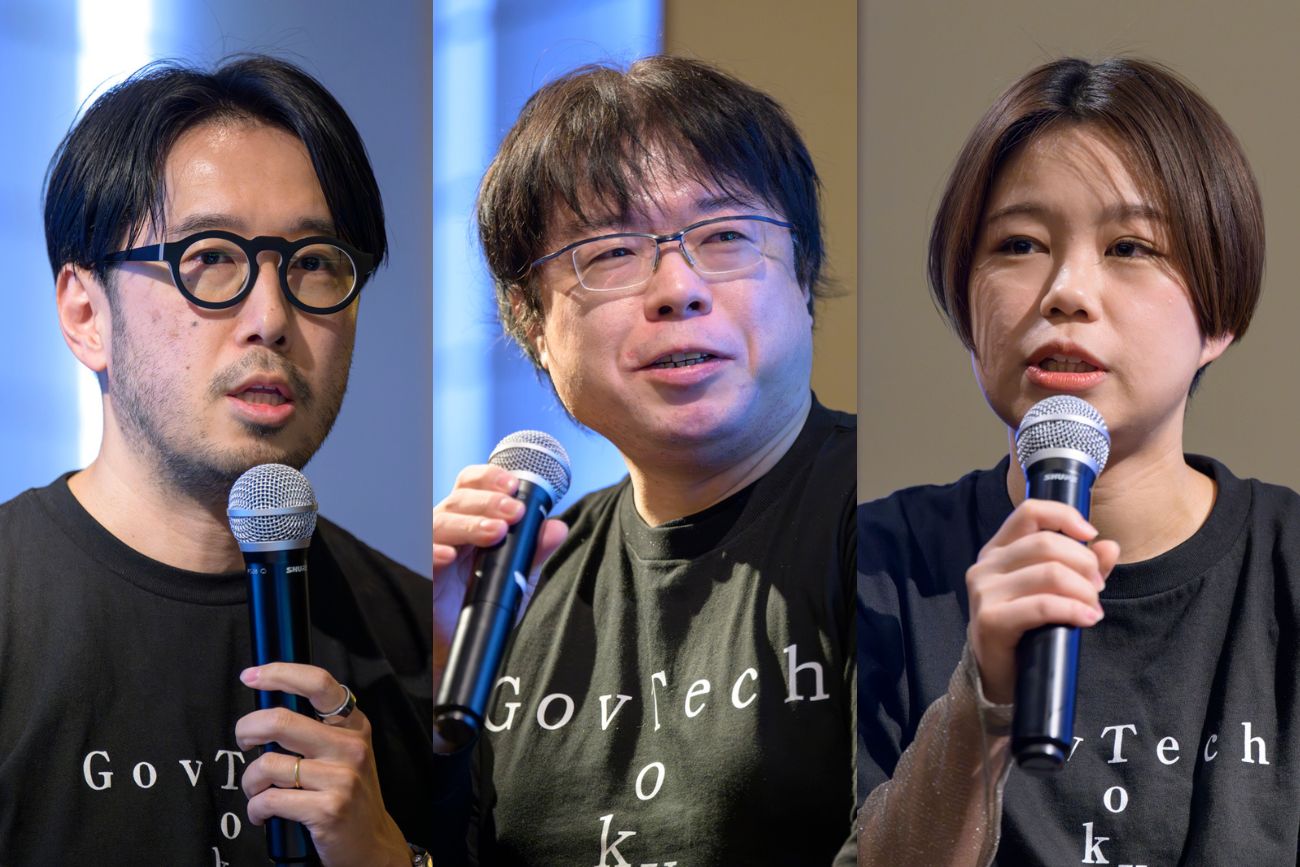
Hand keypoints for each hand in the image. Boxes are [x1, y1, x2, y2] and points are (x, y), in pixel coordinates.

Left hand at [237, 664, 411, 866]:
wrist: (372, 843)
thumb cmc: (348, 794)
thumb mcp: (345, 753)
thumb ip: (317, 729)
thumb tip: (268, 709)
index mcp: (353, 726)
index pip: (318, 684)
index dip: (279, 673)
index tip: (251, 676)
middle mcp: (350, 747)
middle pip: (281, 720)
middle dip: (247, 729)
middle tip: (243, 741)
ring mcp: (341, 779)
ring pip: (267, 765)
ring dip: (250, 782)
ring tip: (257, 791)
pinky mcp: (327, 810)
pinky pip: (269, 800)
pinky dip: (256, 809)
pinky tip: (263, 813)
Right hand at [432, 464, 568, 667]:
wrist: (463, 647)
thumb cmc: (485, 606)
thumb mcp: (518, 579)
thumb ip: (535, 552)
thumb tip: (557, 527)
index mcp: (470, 522)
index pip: (474, 487)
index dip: (490, 479)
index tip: (515, 485)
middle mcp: (449, 531)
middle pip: (458, 499)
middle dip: (488, 500)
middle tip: (514, 512)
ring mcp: (431, 551)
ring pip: (439, 522)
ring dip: (468, 523)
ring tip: (494, 532)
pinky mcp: (418, 576)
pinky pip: (419, 557)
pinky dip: (433, 552)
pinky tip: (449, 555)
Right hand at [966, 499, 1119, 703]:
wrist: (998, 673)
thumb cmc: (1026, 627)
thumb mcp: (1055, 590)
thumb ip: (1083, 566)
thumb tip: (1109, 546)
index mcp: (999, 549)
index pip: (1030, 512)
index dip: (1064, 516)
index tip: (1091, 535)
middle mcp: (986, 565)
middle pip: (1046, 543)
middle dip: (1084, 564)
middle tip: (1098, 588)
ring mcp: (984, 591)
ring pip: (1049, 573)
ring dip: (1083, 591)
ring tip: (1093, 608)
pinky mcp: (990, 619)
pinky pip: (1042, 605)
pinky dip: (1072, 610)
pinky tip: (1087, 619)